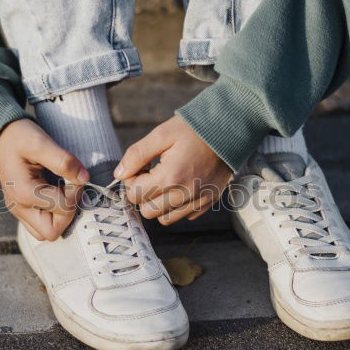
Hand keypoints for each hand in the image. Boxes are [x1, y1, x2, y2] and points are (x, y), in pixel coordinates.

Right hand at [0, 118, 88, 240]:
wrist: (0, 137)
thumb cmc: (19, 137)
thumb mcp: (41, 142)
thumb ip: (63, 161)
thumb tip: (84, 178)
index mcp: (23, 193)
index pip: (63, 208)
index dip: (76, 192)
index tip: (74, 175)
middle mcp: (19, 207)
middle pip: (53, 232)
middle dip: (68, 212)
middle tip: (68, 188)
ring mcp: (19, 211)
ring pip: (47, 233)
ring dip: (60, 216)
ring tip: (61, 192)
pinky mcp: (23, 210)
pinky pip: (41, 225)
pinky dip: (53, 215)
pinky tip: (54, 193)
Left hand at [114, 115, 231, 224]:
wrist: (229, 130)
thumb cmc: (193, 129)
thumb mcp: (161, 134)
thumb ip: (136, 154)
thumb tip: (119, 173)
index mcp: (171, 176)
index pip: (135, 195)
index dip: (131, 181)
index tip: (141, 168)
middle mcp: (185, 193)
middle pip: (147, 212)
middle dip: (143, 195)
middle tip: (150, 175)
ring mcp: (199, 200)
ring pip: (165, 219)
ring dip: (159, 204)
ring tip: (165, 182)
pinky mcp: (209, 202)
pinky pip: (185, 216)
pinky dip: (178, 206)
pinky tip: (181, 185)